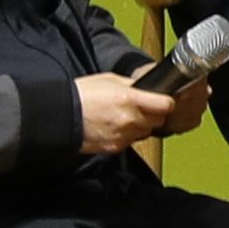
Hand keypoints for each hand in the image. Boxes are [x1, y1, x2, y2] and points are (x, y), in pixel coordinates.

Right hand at [71, 72, 186, 154]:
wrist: (61, 115)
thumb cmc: (82, 94)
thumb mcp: (110, 80)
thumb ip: (132, 85)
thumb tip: (147, 88)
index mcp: (129, 99)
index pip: (165, 105)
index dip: (166, 103)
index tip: (163, 101)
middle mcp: (129, 119)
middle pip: (158, 120)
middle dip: (152, 114)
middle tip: (139, 108)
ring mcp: (123, 135)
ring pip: (145, 132)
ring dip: (140, 126)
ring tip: (122, 117)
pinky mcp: (115, 147)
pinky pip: (131, 141)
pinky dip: (127, 135)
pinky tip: (113, 127)